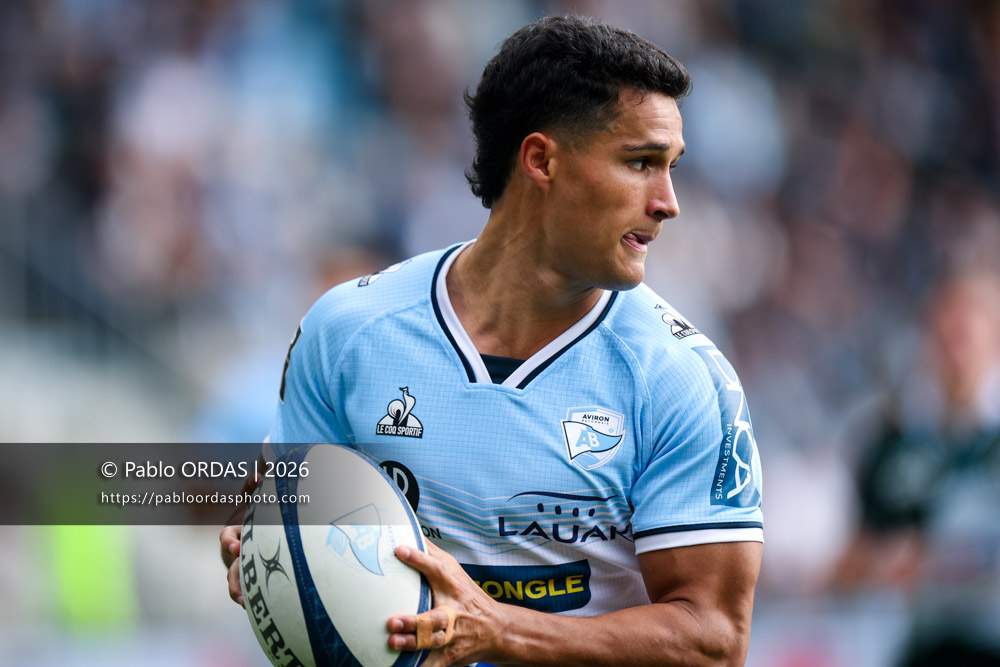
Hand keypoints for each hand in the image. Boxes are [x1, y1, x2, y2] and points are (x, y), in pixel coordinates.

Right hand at [220, 458, 262, 607]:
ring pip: (236, 580)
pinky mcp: (251, 577)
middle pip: (231, 564)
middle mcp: (237, 551)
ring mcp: (243, 565)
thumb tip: (257, 471)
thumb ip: (253, 487)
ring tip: (243, 602)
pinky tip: (253, 607)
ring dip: (237, 590)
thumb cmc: (260, 513)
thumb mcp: (256, 500)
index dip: (229, 542)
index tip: (235, 546)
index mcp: (237, 532)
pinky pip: (247, 589)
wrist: (268, 531)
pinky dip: (248, 597)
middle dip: (233, 573)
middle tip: (239, 584)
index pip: (229, 537)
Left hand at [387, 541, 505, 666]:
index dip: (419, 559)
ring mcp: (452, 637)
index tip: (399, 550)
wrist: (497, 629)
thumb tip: (408, 532)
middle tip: (392, 621)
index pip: (436, 570)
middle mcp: (454, 612)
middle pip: (435, 618)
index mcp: (453, 587)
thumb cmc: (467, 595)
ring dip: (413, 644)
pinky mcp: (450, 656)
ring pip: (433, 642)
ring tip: (392, 642)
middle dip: (415, 621)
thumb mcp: (454, 571)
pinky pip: (435, 665)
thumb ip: (432, 554)